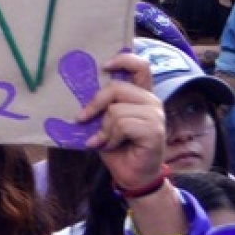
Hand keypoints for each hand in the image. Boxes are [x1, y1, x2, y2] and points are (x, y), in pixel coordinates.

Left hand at [79, 52, 166, 190]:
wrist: (132, 175)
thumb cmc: (117, 147)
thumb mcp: (104, 121)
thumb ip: (101, 105)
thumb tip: (79, 90)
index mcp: (141, 95)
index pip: (140, 66)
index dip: (122, 59)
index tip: (104, 66)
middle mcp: (151, 101)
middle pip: (117, 88)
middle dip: (95, 104)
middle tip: (83, 118)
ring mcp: (155, 115)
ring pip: (116, 110)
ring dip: (104, 129)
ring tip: (106, 140)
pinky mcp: (154, 130)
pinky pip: (121, 125)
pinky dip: (110, 138)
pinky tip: (112, 146)